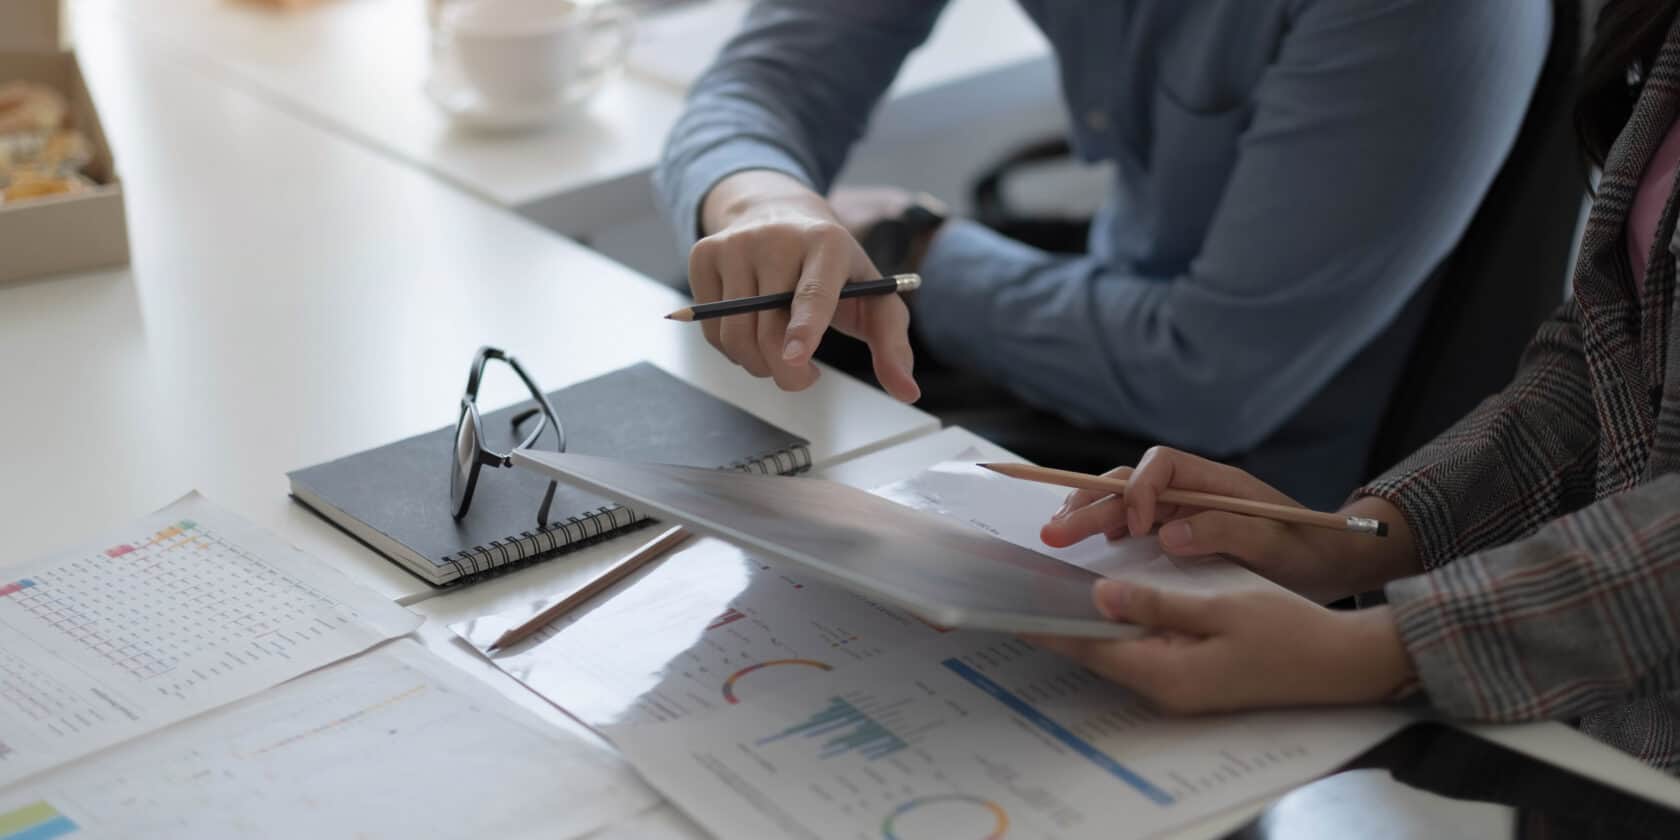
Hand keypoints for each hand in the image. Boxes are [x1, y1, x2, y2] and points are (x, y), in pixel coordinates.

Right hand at [691, 171, 918, 401]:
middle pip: (768, 328)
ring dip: (757, 365)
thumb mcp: (871, 295)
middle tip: (803, 379)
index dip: (805, 327)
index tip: (797, 357)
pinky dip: (732, 348)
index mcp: (827, 242)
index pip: (813, 292)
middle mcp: (776, 237)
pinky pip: (710, 329)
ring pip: (734, 335)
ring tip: (780, 355)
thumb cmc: (834, 267)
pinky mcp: (704, 254)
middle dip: (786, 372)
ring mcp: (735, 244)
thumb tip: (908, 392)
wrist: (779, 213)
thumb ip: (891, 343)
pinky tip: (753, 331)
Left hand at [1027, 580, 1414, 713]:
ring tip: (1053, 588)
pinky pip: (1140, 652)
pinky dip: (1118, 627)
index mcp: (1167, 672)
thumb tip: (1100, 595)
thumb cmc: (1288, 632)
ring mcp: (1178, 687)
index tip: (1011, 605)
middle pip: (1096, 652)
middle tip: (1024, 586)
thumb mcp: (1220, 607)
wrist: (1340, 664)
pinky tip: (1108, 603)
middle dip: (1061, 620)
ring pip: (1116, 652)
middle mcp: (1164, 687)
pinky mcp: (1191, 678)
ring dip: (1088, 622)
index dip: (1048, 624)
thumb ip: (1157, 602)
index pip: (1089, 647)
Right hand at [1040, 447, 1416, 602]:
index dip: (1138, 492)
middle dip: (1090, 503)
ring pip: (1123, 501)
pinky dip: (1104, 531)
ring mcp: (1182, 511)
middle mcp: (1192, 490)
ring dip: (1087, 514)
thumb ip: (1226, 531)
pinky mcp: (1178, 533)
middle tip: (1055, 533)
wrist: (1333, 562)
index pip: (1160, 467)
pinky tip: (1086, 548)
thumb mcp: (1276, 543)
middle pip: (1129, 483)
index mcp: (1214, 481)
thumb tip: (1169, 534)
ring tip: (1055, 534)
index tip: (1134, 529)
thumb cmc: (1310, 549)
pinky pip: (1132, 524)